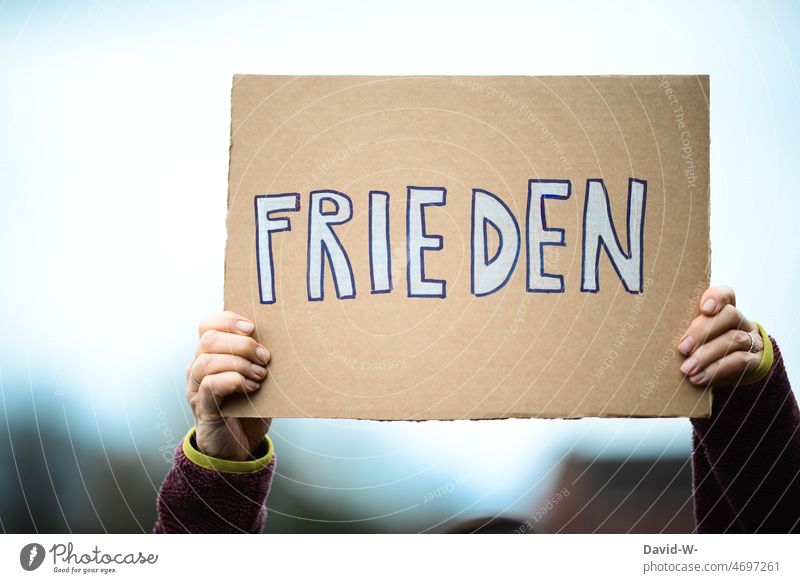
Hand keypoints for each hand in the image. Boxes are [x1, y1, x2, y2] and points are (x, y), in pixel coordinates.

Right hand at [186, 311, 270, 460]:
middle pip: (209, 339)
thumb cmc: (250, 408)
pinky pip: (210, 385)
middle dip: (242, 344)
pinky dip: (234, 381)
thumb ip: (260, 358)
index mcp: (211, 355)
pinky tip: (252, 388)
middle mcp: (198, 368)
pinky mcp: (202, 408)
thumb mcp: (258, 377)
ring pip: (207, 361)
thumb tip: (285, 338)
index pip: (209, 324)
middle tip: (265, 357)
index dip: (229, 320)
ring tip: (261, 375)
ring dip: (240, 364)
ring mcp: (196, 388)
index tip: (253, 328)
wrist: (239, 448)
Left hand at [678, 286, 762, 386]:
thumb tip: (651, 336)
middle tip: (682, 349)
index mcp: (722, 308)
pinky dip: (717, 370)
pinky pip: (739, 361)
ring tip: (687, 369)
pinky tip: (699, 378)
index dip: (716, 297)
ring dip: (707, 355)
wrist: (730, 369)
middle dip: (703, 332)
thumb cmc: (700, 347)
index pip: (725, 293)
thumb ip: (680, 329)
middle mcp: (739, 320)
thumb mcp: (691, 334)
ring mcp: (749, 338)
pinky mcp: (754, 359)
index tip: (704, 309)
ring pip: (733, 339)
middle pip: (729, 315)